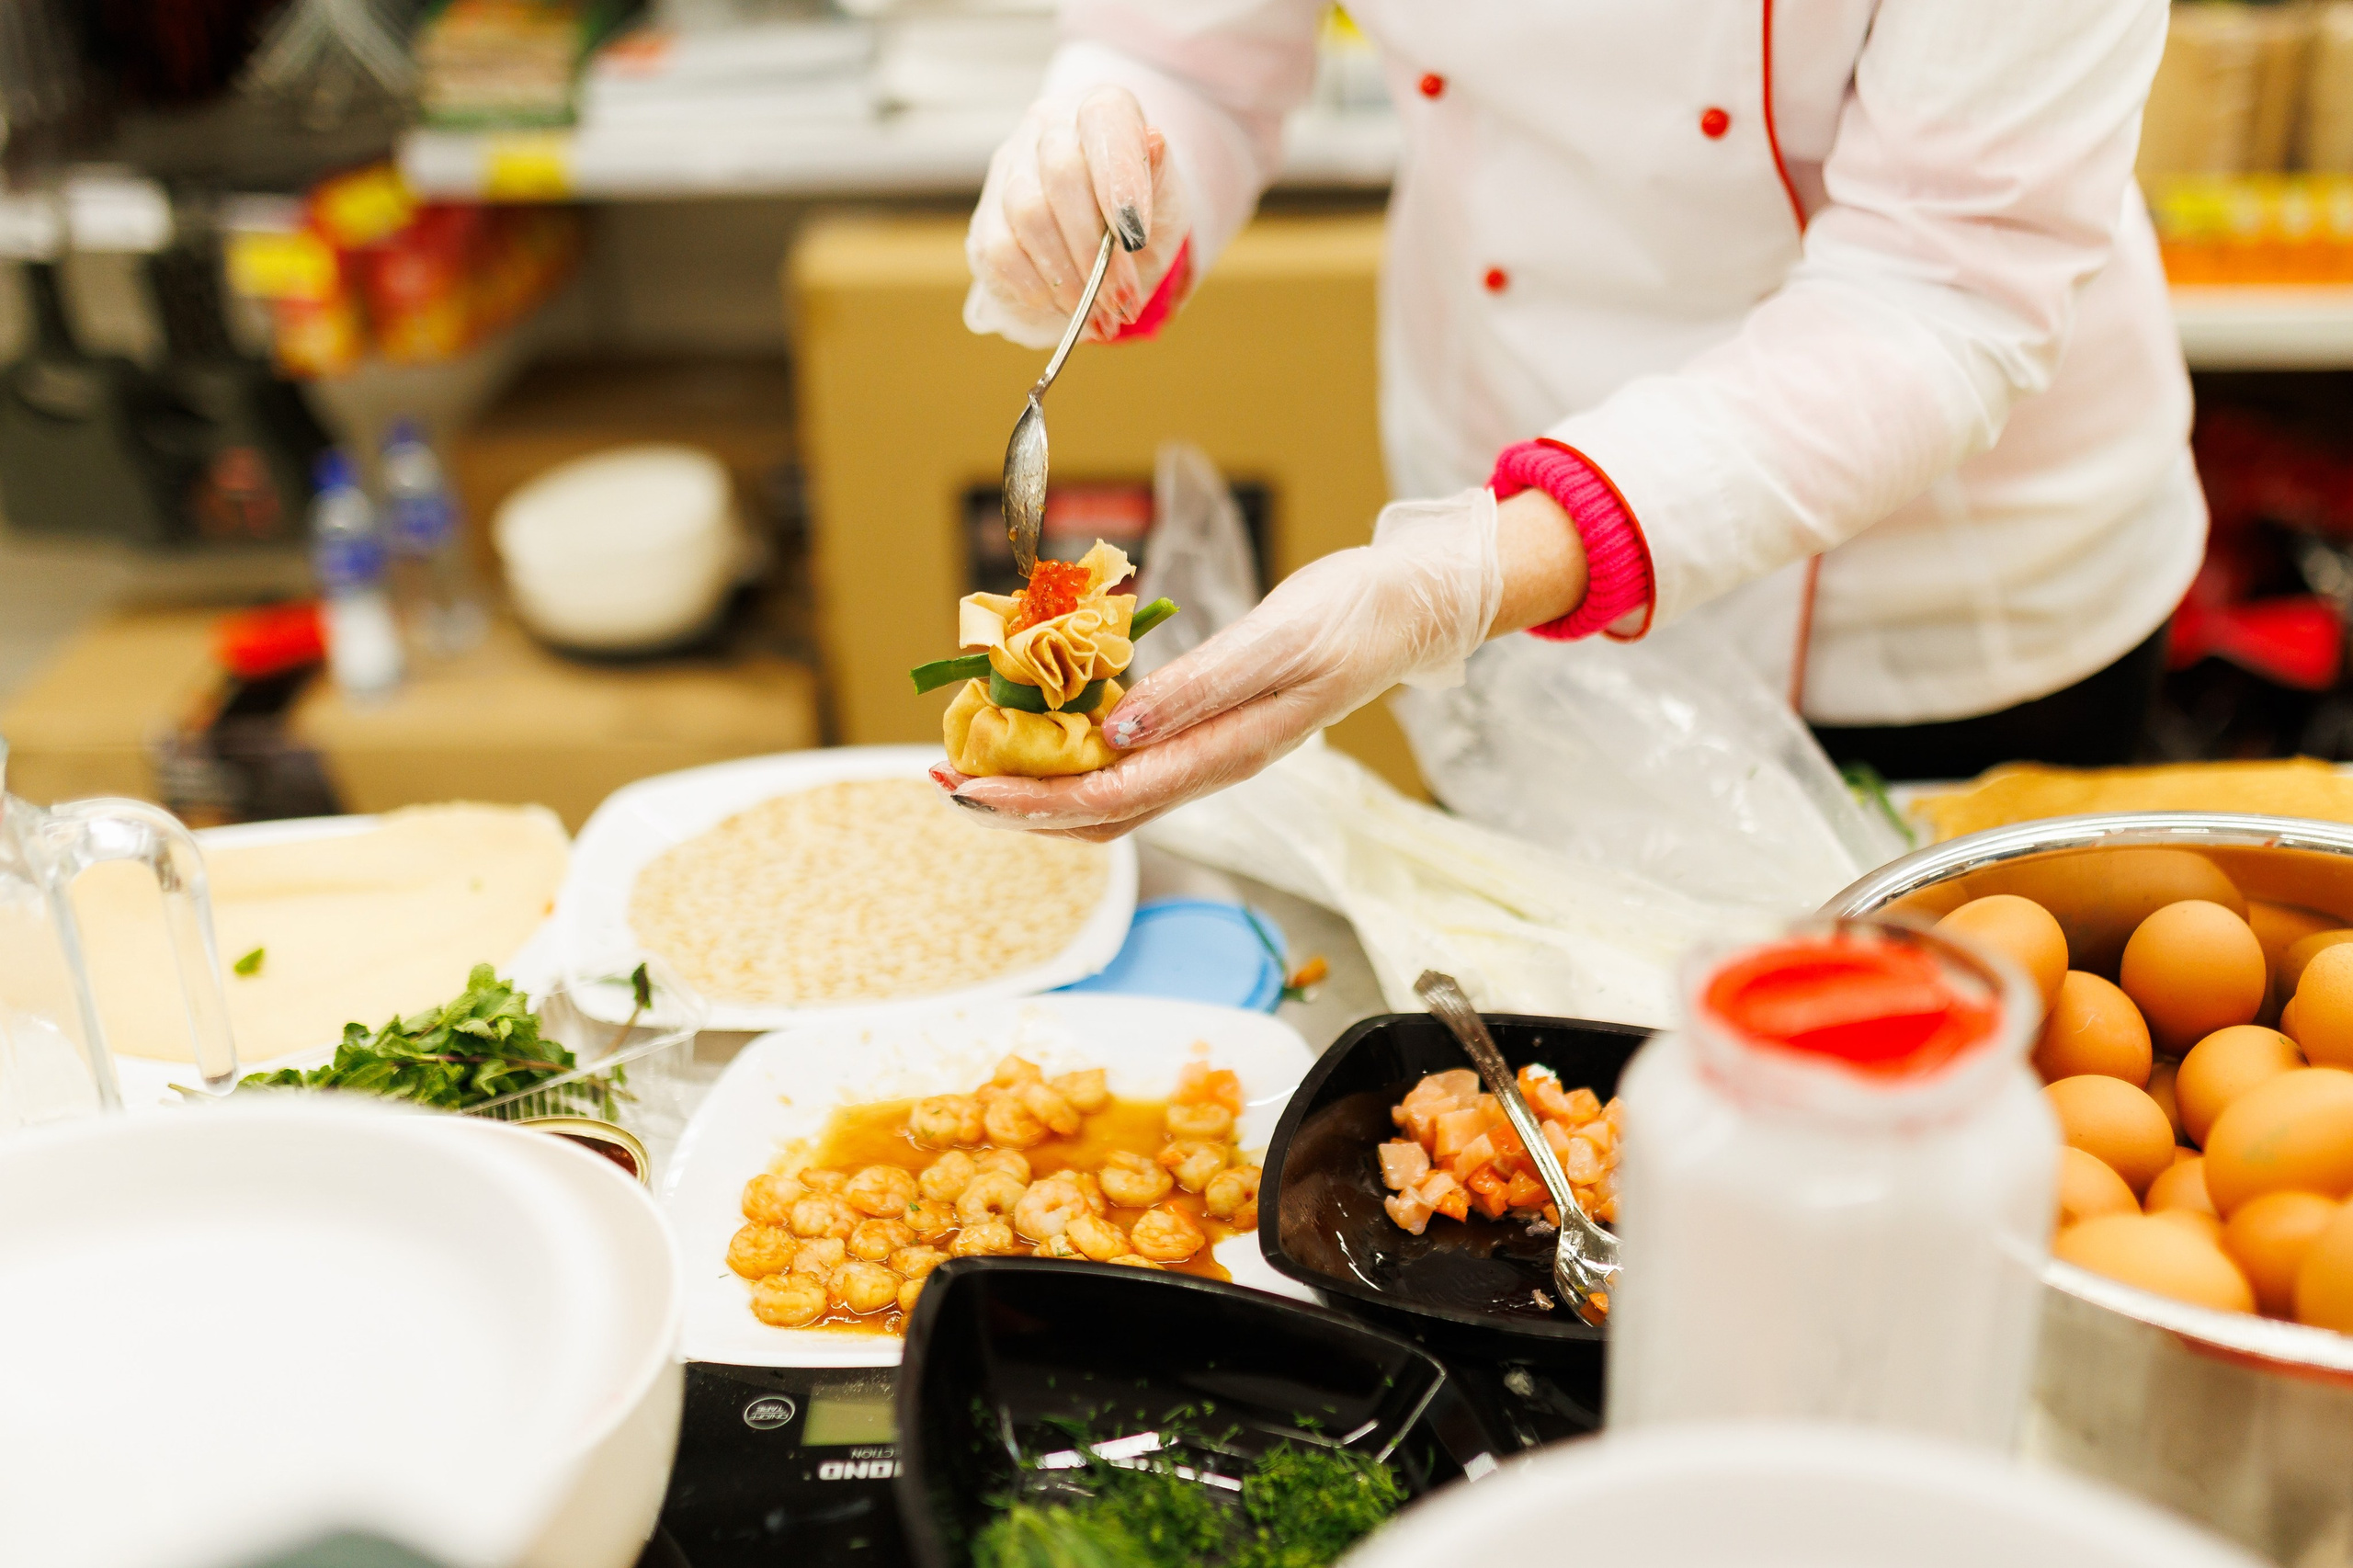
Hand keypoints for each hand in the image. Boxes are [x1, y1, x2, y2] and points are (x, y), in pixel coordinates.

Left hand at [933, 489, 1509, 840]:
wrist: (1409, 608)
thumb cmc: (1352, 616)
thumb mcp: (1276, 641)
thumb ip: (1197, 689)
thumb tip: (1117, 734)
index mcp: (1226, 751)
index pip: (1111, 796)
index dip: (1032, 800)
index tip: (969, 788)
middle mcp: (1213, 764)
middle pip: (1098, 811)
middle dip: (1017, 804)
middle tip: (945, 780)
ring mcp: (1212, 752)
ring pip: (1110, 795)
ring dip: (1040, 786)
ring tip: (977, 762)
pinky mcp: (1211, 729)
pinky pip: (1131, 763)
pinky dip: (1078, 758)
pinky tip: (1045, 731)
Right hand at [964, 85, 1191, 348]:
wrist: (1107, 233)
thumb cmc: (1141, 210)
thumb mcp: (1166, 197)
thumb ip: (1158, 176)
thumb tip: (1153, 141)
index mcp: (1101, 108)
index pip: (1103, 123)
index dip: (1118, 180)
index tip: (1136, 239)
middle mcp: (1049, 125)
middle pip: (1061, 177)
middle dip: (1095, 251)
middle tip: (1122, 302)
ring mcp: (1010, 166)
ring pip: (1028, 215)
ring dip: (1068, 277)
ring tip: (1100, 315)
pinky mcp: (986, 212)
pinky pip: (999, 249)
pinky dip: (1035, 286)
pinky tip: (1064, 307)